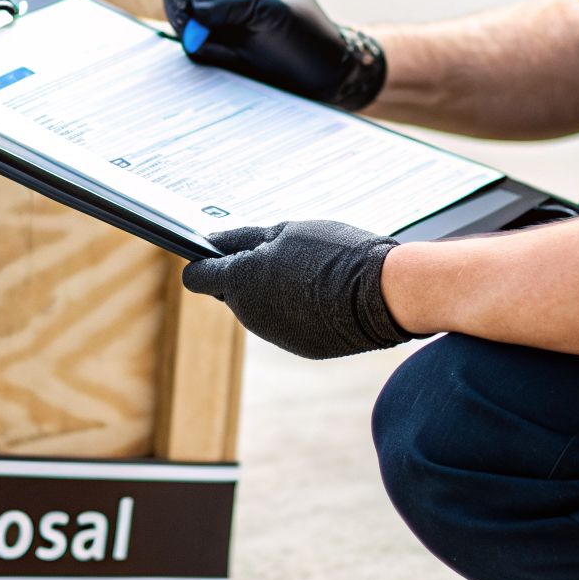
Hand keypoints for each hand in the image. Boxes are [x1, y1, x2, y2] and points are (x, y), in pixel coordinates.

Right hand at [162, 0, 387, 110]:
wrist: (322, 81)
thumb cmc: (309, 38)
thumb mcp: (277, 12)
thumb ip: (236, 0)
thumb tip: (195, 5)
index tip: (184, 2)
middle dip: (179, 10)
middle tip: (190, 33)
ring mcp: (217, 19)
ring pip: (182, 22)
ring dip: (193, 35)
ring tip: (227, 51)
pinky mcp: (215, 48)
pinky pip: (192, 48)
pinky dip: (200, 54)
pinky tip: (228, 61)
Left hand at [181, 221, 421, 358]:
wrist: (380, 294)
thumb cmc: (333, 253)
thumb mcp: (286, 233)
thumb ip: (244, 239)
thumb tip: (213, 242)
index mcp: (239, 281)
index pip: (198, 277)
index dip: (203, 263)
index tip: (212, 253)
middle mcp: (248, 313)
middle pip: (231, 292)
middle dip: (245, 274)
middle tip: (278, 253)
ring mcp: (273, 334)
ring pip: (260, 308)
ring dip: (273, 290)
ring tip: (308, 271)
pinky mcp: (298, 346)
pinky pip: (287, 323)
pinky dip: (296, 309)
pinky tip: (323, 294)